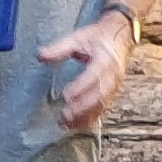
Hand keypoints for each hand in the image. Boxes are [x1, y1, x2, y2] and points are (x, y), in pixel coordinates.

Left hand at [43, 10, 137, 132]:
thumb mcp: (78, 37)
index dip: (81, 86)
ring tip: (67, 125)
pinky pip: (103, 108)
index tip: (65, 96)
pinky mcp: (113, 93)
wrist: (121, 36)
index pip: (94, 75)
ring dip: (85, 116)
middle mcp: (113, 75)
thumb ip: (59, 48)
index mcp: (105, 59)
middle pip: (99, 94)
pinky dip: (91, 118)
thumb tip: (39, 56)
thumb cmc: (97, 37)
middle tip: (65, 116)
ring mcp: (115, 86)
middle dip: (82, 107)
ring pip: (101, 104)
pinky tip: (77, 126)